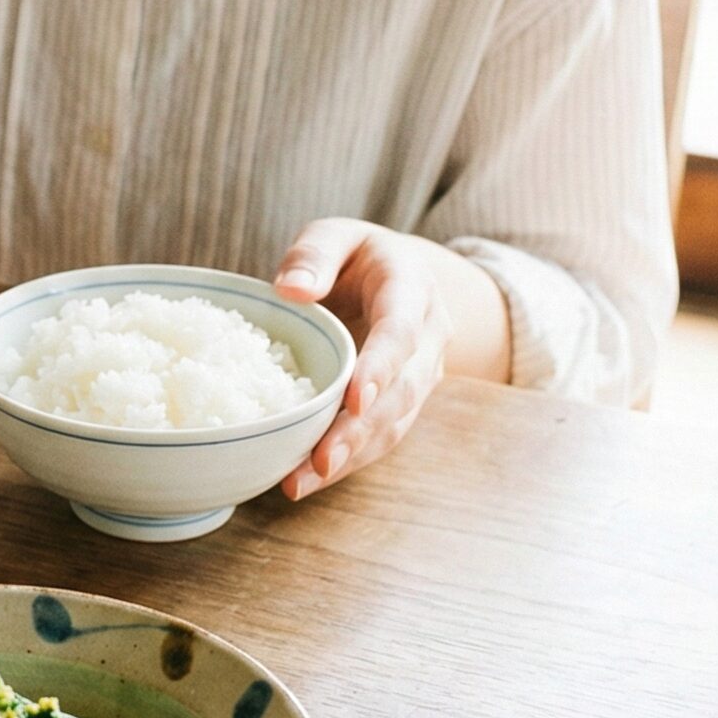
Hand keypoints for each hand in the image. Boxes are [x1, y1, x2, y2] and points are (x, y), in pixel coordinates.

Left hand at [271, 218, 454, 498]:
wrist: (399, 276)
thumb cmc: (358, 257)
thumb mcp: (336, 235)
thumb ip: (314, 255)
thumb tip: (290, 290)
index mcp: (413, 291)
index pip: (402, 333)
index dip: (381, 368)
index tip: (355, 399)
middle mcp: (427, 340)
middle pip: (401, 393)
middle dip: (360, 429)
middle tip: (321, 459)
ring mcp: (419, 377)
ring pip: (392, 425)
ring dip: (350, 457)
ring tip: (301, 482)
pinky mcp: (401, 405)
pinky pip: (378, 438)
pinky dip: (345, 463)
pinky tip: (304, 481)